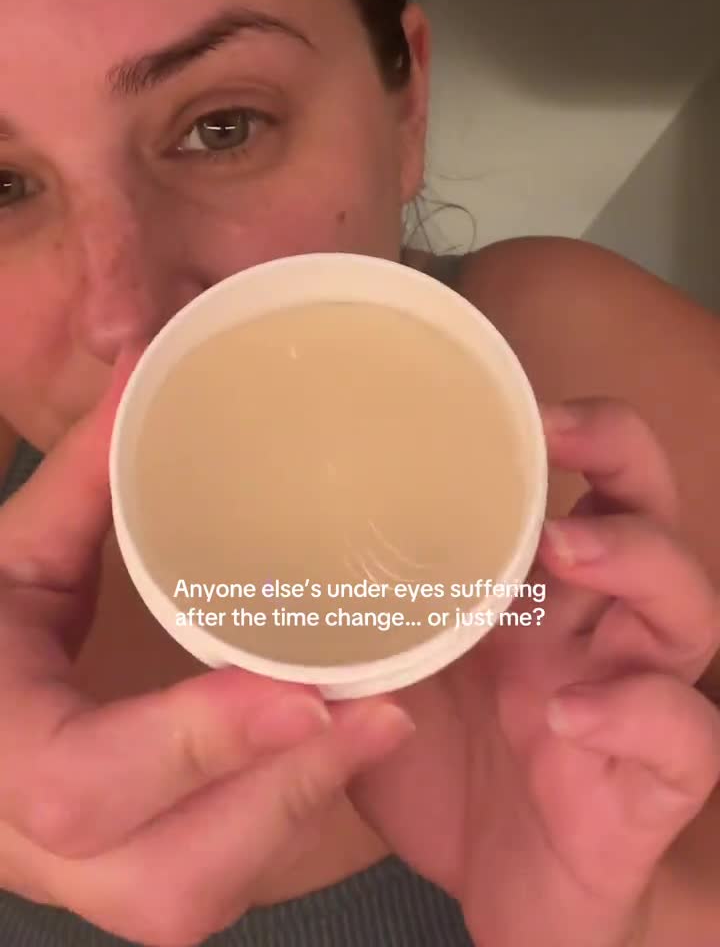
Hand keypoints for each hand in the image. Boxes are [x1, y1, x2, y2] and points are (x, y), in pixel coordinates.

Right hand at [0, 355, 413, 945]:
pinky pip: (207, 881)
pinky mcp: (118, 870)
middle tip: (380, 714)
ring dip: (293, 818)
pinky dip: (275, 823)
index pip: (81, 784)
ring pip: (192, 900)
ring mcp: (75, 872)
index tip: (304, 697)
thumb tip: (150, 361)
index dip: (195, 746)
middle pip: (162, 883)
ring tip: (374, 725)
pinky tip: (328, 751)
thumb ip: (84, 473)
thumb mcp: (16, 548)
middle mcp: (27, 837)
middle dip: (280, 803)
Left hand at [350, 398, 719, 946]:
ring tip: (566, 551)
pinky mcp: (650, 782)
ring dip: (637, 562)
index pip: (579, 482)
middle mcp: (593, 627)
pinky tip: (570, 712)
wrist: (500, 898)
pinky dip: (636, 710)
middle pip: (650, 513)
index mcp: (535, 592)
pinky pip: (685, 733)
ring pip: (688, 607)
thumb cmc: (444, 771)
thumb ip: (340, 633)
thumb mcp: (379, 686)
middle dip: (617, 458)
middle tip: (557, 436)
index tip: (508, 394)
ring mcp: (631, 696)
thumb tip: (246, 584)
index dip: (566, 429)